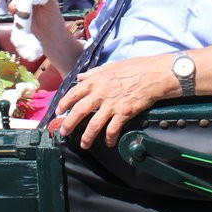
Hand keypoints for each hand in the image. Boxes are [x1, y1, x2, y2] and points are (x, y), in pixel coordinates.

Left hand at [56, 55, 174, 148]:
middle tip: (64, 132)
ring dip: (87, 137)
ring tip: (84, 144)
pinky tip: (109, 143)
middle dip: (69, 124)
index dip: (64, 103)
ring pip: (93, 125)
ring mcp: (112, 104)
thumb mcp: (111, 66)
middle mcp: (100, 93)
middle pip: (79, 111)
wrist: (153, 75)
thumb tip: (81, 77)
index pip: (74, 93)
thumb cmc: (134, 68)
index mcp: (96, 81)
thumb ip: (94, 73)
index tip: (59, 111)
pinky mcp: (123, 113)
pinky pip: (113, 129)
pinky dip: (109, 138)